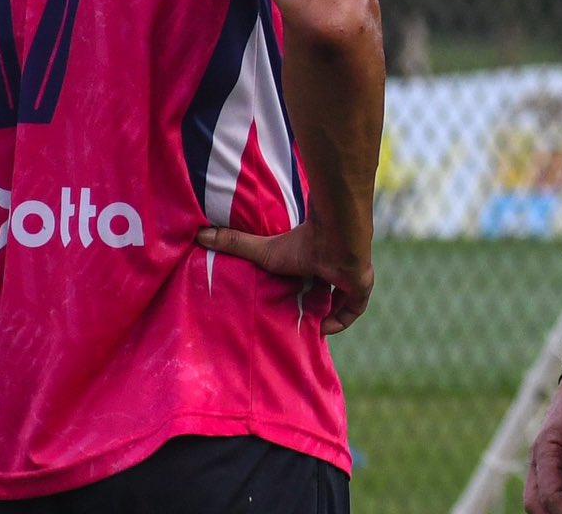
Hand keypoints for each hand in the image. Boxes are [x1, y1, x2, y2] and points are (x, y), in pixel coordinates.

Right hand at [196, 219, 373, 334]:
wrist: (337, 237)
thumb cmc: (302, 242)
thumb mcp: (264, 251)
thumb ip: (234, 244)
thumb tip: (199, 234)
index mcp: (315, 260)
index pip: (311, 278)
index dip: (302, 293)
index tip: (289, 307)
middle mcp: (335, 267)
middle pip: (327, 290)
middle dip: (315, 306)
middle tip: (299, 322)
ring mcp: (351, 276)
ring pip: (342, 298)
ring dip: (329, 312)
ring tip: (310, 327)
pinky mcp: (362, 286)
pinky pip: (354, 308)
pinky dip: (341, 319)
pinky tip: (324, 328)